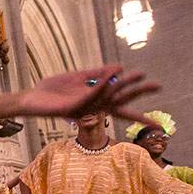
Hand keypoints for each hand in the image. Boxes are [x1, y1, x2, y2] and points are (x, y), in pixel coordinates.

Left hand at [19, 66, 159, 124]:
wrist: (33, 100)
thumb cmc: (55, 91)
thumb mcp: (79, 79)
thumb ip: (98, 74)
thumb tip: (119, 68)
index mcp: (97, 102)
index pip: (123, 108)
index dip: (140, 116)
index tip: (158, 125)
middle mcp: (94, 107)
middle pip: (121, 100)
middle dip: (140, 93)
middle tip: (159, 86)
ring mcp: (85, 108)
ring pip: (109, 95)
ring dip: (125, 83)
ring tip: (141, 74)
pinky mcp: (74, 107)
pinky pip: (91, 94)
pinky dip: (102, 84)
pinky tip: (113, 74)